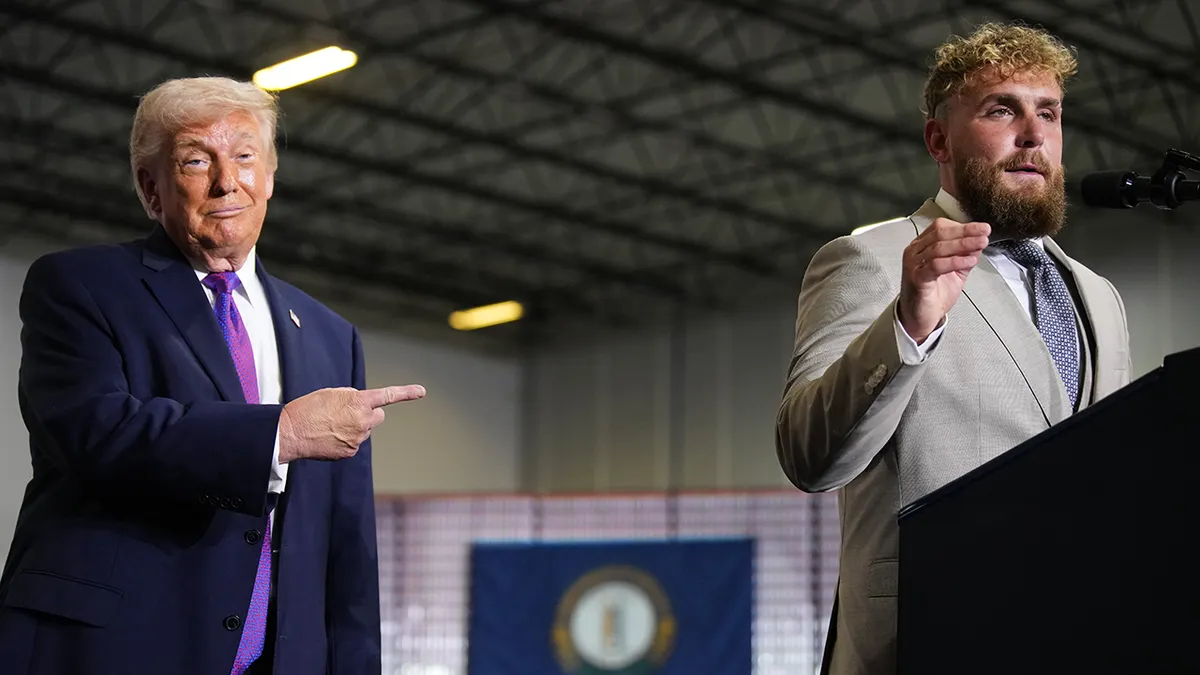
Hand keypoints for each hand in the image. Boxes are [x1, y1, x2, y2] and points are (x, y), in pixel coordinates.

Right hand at [277, 385, 425, 462]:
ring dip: (355, 426)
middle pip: (378, 415)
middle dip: (369, 413)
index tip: (422, 391)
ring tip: (331, 425)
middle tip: (350, 413)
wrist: (291, 432)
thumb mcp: (332, 394)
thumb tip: (363, 405)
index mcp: (359, 402)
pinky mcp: (350, 452)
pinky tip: (329, 437)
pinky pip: (354, 443)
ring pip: (365, 430)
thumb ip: (353, 397)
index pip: (387, 395)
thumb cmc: (309, 408)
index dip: (406, 393)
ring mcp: (358, 439)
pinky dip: (346, 440)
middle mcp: (363, 421)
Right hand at [898, 218, 990, 342]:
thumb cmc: (933, 293)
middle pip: (940, 234)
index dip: (963, 226)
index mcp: (921, 246)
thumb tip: (979, 242)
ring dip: (964, 244)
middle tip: (984, 233)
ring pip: (939, 248)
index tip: (983, 228)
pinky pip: (936, 265)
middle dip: (966, 232)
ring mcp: (913, 265)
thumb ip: (965, 256)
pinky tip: (969, 260)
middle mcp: (914, 252)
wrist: (919, 317)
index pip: (941, 227)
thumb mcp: (955, 270)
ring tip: (981, 243)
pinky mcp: (916, 279)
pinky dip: (955, 261)